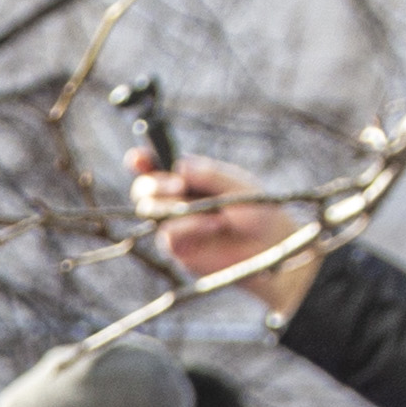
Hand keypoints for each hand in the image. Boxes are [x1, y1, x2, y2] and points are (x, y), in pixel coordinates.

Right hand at [136, 157, 321, 318]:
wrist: (268, 247)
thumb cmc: (259, 211)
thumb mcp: (238, 186)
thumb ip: (209, 175)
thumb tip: (179, 167)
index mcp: (190, 176)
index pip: (157, 165)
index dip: (142, 161)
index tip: (137, 159)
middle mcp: (177, 198)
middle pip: (144, 187)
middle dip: (155, 183)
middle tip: (179, 186)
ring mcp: (174, 223)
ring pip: (150, 209)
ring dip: (175, 207)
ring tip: (210, 211)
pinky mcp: (177, 247)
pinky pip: (167, 233)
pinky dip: (188, 226)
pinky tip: (213, 225)